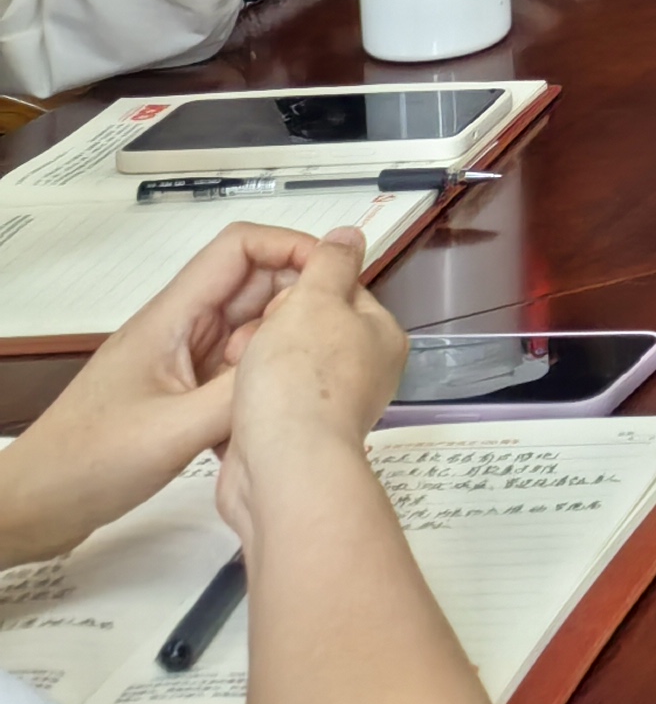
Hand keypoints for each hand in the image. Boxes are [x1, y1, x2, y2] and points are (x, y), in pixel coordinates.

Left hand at [0, 223, 319, 563]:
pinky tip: (270, 419)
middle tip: (333, 336)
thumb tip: (303, 358)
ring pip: (249, 331)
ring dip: (280, 348)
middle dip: (297, 303)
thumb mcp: (174, 431)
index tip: (335, 274)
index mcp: (170, 319)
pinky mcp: (181, 395)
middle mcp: (178, 331)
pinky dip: (259, 385)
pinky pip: (237, 372)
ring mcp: (180, 363)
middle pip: (254, 286)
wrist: (33, 508)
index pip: (240, 248)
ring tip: (306, 381)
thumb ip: (242, 394)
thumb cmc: (84, 464)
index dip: (292, 247)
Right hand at [213, 231, 406, 546]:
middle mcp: (362, 373)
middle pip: (304, 330)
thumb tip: (349, 236)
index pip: (340, 292)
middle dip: (267, 329)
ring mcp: (327, 407)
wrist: (281, 467)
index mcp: (380, 336)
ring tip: (236, 370)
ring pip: (278, 367)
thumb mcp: (315, 302)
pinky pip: (262, 404)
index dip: (298, 289)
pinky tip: (228, 402)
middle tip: (251, 339)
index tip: (271, 299)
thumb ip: (330, 264)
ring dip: (249, 365)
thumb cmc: (301, 383)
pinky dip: (242, 400)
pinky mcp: (293, 437)